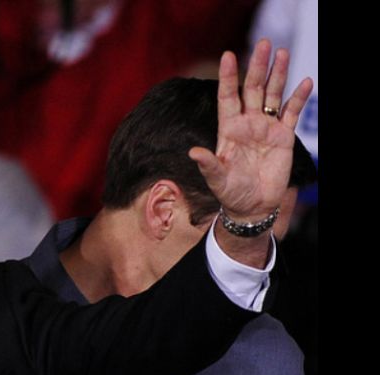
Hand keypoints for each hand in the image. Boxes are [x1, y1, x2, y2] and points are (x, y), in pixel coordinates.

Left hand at [189, 38, 313, 221]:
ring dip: (278, 74)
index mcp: (228, 129)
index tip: (228, 55)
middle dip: (257, 67)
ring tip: (282, 52)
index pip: (227, 97)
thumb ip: (208, 164)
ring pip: (272, 95)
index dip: (228, 77)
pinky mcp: (283, 136)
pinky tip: (305, 81)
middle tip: (264, 44)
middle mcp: (247, 123)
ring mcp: (266, 128)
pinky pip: (291, 112)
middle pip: (253, 89)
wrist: (253, 207)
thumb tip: (193, 153)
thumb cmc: (230, 193)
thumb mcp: (217, 179)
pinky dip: (298, 97)